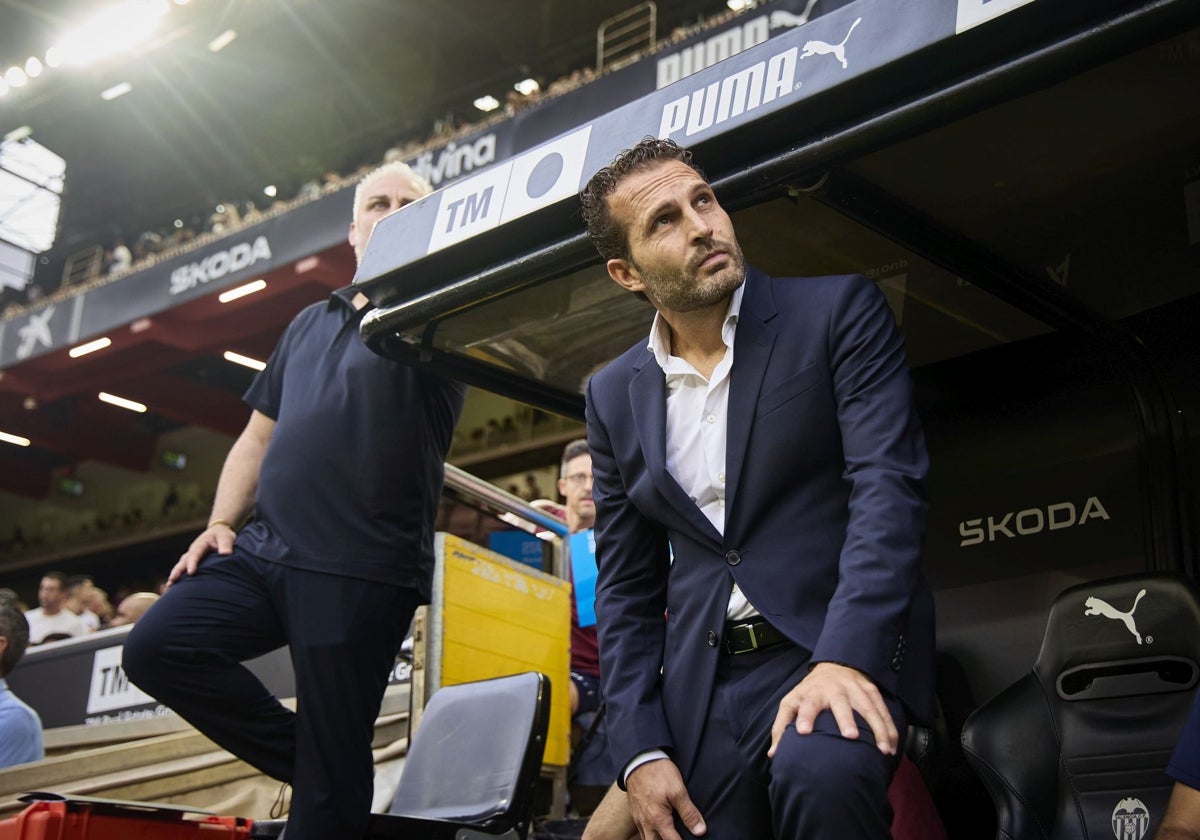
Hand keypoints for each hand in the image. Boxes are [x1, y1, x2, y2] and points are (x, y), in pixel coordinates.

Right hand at [167, 522, 235, 585]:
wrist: (217, 531)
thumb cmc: (222, 535)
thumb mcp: (226, 537)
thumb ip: (226, 545)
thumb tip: (226, 554)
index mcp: (200, 545)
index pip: (195, 554)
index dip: (192, 563)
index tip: (191, 573)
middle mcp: (192, 551)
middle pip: (183, 561)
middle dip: (177, 571)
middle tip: (172, 580)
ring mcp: (190, 556)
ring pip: (181, 566)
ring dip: (175, 575)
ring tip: (169, 586)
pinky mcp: (191, 561)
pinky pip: (183, 569)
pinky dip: (178, 576)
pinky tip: (173, 586)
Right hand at [625, 758, 705, 838]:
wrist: (639, 759)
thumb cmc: (659, 773)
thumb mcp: (678, 790)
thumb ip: (689, 812)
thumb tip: (700, 831)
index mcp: (658, 820)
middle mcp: (646, 823)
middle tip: (678, 837)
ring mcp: (639, 818)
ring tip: (669, 835)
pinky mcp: (635, 812)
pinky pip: (641, 831)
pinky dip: (650, 834)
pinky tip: (657, 829)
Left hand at [768, 662, 897, 757]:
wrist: (835, 665)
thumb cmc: (810, 691)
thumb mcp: (791, 702)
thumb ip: (781, 727)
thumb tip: (773, 755)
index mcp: (812, 693)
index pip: (807, 704)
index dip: (805, 716)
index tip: (803, 731)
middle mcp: (834, 690)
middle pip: (840, 704)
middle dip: (845, 719)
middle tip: (850, 736)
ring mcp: (855, 689)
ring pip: (868, 708)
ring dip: (878, 729)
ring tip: (884, 750)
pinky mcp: (871, 691)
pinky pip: (883, 710)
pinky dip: (890, 728)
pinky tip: (893, 746)